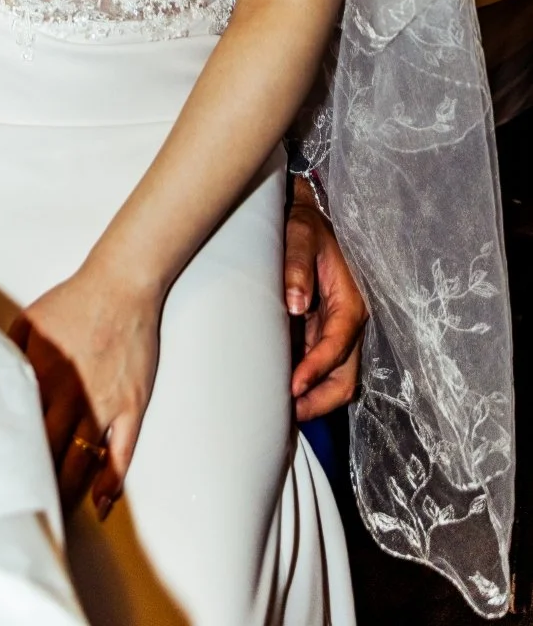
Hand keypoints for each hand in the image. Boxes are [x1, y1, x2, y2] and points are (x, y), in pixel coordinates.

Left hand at [10, 248, 161, 517]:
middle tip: (20, 506)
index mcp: (41, 373)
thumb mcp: (28, 321)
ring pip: (81, 460)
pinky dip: (111, 482)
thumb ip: (8, 353)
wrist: (122, 285)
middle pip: (47, 451)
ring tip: (52, 514)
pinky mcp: (131, 406)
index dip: (6, 455)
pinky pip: (122, 453)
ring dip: (66, 490)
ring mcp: (104, 403)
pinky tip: (100, 502)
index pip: (18, 427)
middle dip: (32, 481)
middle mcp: (72, 394)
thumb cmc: (74, 301)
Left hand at [284, 176, 365, 419]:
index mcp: (350, 302)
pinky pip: (322, 366)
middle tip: (288, 413)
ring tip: (283, 410)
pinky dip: (307, 382)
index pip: (337, 346)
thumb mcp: (300, 235)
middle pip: (346, 378)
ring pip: (337, 379)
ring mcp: (339, 331)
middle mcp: (350, 323)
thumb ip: (297, 265)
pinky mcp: (326, 333)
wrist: (310, 218)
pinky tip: (282, 389)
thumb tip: (296, 302)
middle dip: (320, 400)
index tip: (293, 386)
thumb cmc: (305, 226)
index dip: (316, 369)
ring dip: (315, 397)